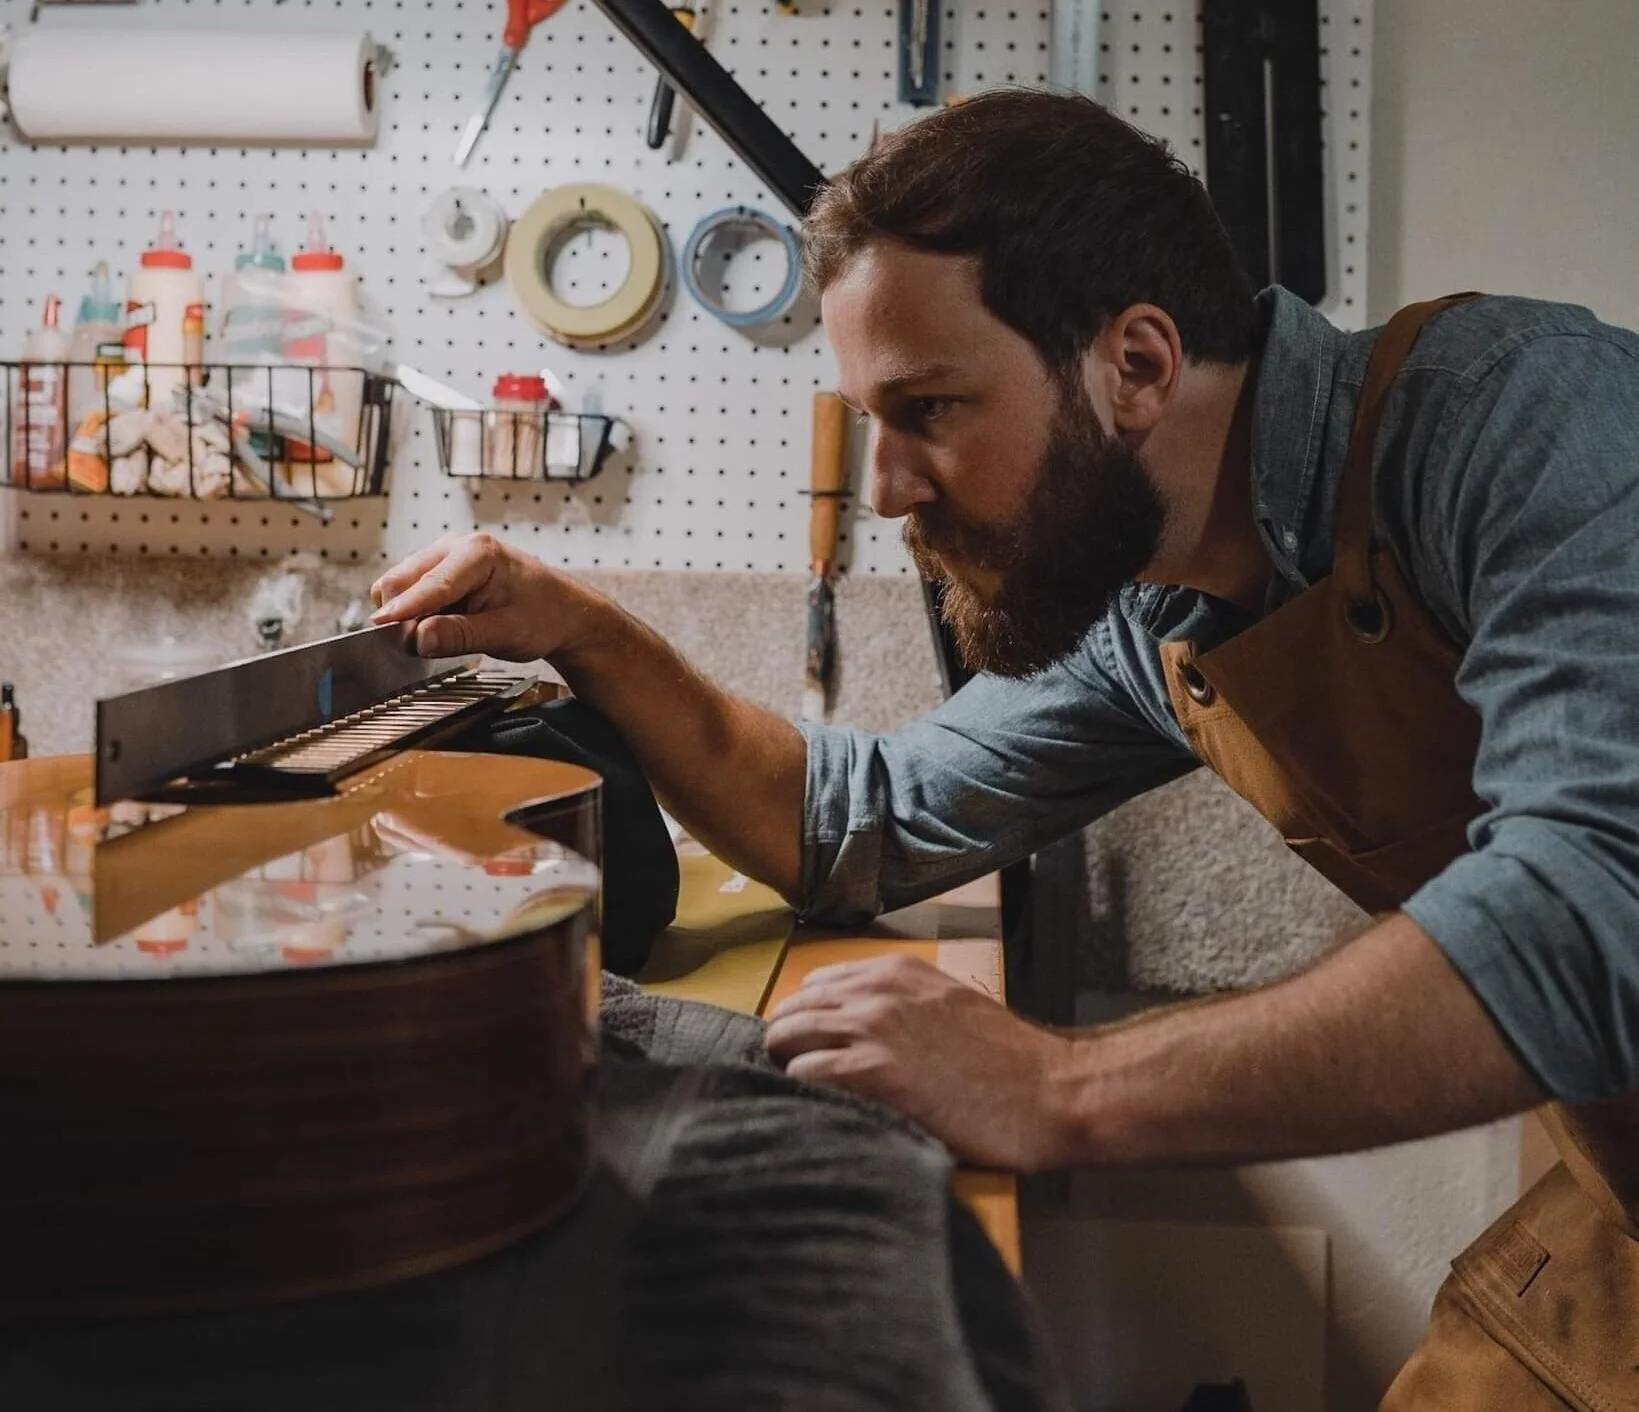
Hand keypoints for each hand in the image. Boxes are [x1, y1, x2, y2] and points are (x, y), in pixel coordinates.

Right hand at [370, 532, 594, 660]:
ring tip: (440, 635)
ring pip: (401, 584)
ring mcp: (446, 556)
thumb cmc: (545, 617)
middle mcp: (457, 545)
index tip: (380, 626)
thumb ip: (460, 635)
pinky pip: (411, 591)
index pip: (430, 583)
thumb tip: (418, 638)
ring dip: (407, 613)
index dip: (404, 608)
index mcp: (478, 552)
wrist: (565, 614)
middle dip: (402, 613)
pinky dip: (415, 612)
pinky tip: (439, 626)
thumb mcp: (506, 633)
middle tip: (418, 646)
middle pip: (402, 579)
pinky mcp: (441, 570)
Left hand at [764, 953, 1075, 1171]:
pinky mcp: (871, 1072)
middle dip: (786, 1044)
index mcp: (894, 971)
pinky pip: (802, 1075)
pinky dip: (801, 1094)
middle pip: (790, 1008)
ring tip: (807, 1100)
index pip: (814, 985)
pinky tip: (823, 1112)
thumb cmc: (1006, 1061)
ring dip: (787, 1068)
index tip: (808, 1050)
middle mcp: (875, 990)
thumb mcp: (947, 1007)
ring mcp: (871, 1028)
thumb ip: (898, 1007)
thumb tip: (851, 1030)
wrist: (1048, 1092)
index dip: (806, 1021)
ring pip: (784, 1037)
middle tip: (798, 1081)